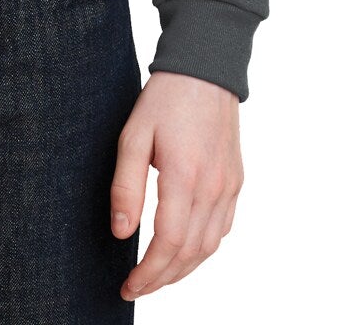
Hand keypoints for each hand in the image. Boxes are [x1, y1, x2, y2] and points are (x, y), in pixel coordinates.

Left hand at [110, 70, 242, 299]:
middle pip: (189, 253)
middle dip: (161, 279)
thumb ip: (127, 185)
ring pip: (208, 247)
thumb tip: (121, 232)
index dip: (148, 272)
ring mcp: (229, 187)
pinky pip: (222, 229)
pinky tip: (184, 252)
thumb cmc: (165, 100)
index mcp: (185, 176)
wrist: (206, 70)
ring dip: (182, 270)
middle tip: (136, 288)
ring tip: (156, 278)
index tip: (128, 285)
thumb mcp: (133, 135)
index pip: (167, 243)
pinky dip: (202, 250)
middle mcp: (213, 188)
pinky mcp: (236, 182)